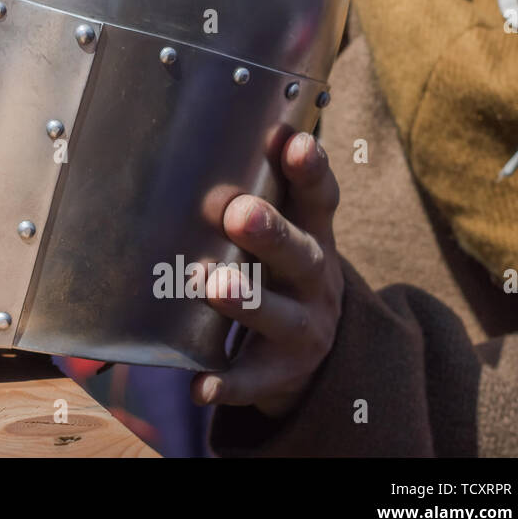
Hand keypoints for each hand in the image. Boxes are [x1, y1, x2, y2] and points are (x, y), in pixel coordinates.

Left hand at [191, 131, 343, 417]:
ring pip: (279, 315)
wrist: (315, 357)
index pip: (318, 200)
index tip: (294, 142)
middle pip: (301, 255)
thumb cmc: (280, 273)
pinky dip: (228, 383)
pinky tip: (200, 386)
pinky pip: (253, 380)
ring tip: (213, 285)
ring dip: (247, 300)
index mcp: (313, 238)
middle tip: (240, 212)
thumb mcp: (285, 234)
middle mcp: (316, 282)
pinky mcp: (280, 374)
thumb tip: (204, 132)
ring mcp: (303, 330)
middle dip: (271, 234)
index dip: (309, 171)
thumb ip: (259, 194)